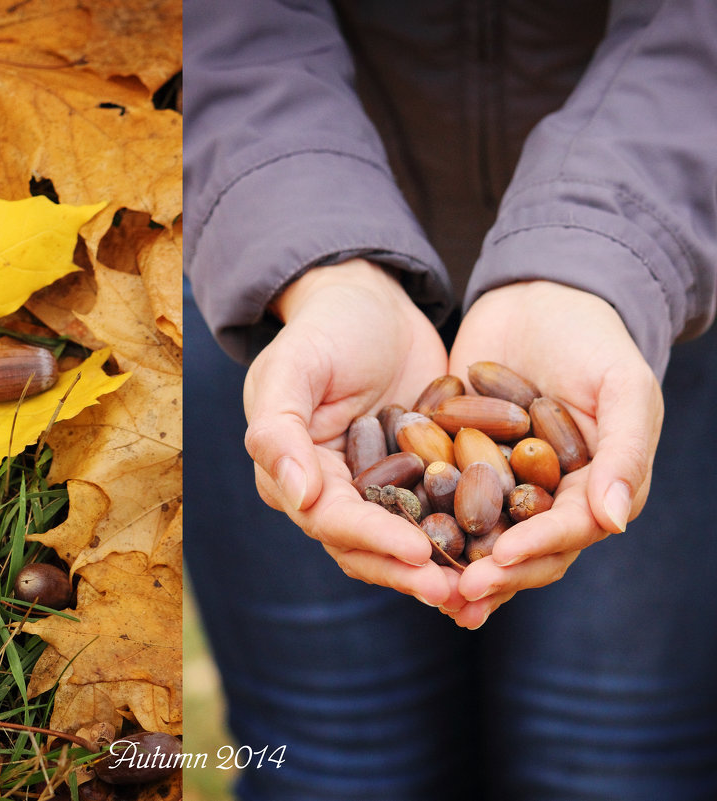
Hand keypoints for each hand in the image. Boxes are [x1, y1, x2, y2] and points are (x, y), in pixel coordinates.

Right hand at [243, 259, 461, 607]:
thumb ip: (280, 431)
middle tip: (460, 593)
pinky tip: (505, 555)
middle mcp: (330, 492)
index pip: (330, 520)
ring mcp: (375, 490)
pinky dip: (466, 537)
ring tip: (485, 589)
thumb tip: (299, 499)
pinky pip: (439, 515)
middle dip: (410, 572)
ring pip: (404, 543)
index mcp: (293, 472)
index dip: (373, 540)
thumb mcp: (294, 367)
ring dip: (440, 569)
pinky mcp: (416, 479)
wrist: (368, 299)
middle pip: (366, 547)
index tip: (419, 553)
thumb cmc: (325, 327)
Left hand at [445, 281, 663, 627]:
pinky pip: (440, 504)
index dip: (537, 548)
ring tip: (428, 592)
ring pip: (480, 539)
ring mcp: (501, 486)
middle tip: (459, 592)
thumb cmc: (594, 340)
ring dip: (457, 569)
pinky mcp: (458, 466)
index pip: (568, 531)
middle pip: (522, 550)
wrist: (537, 299)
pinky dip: (423, 526)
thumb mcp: (621, 386)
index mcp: (593, 490)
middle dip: (494, 574)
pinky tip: (395, 546)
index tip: (502, 558)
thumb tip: (614, 522)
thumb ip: (624, 451)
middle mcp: (546, 499)